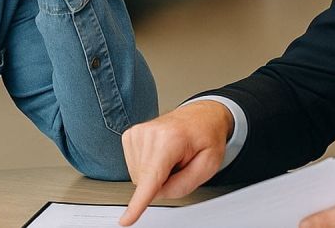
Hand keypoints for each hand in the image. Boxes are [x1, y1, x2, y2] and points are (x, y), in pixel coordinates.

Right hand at [119, 101, 233, 225]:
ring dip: (155, 173)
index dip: (138, 202)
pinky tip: (160, 154)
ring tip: (171, 156)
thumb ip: (184, 185)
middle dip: (163, 181)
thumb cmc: (206, 136)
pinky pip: (134, 167)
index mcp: (170, 139)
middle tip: (180, 163)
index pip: (152, 178)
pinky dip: (148, 167)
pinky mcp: (129, 135)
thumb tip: (157, 193)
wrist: (200, 116)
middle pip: (146, 181)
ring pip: (138, 177)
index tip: (126, 220)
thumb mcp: (209, 165)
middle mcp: (149, 133)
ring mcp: (137, 132)